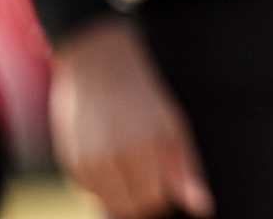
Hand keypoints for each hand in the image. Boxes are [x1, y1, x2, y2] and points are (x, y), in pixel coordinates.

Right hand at [49, 17, 213, 218]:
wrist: (98, 67)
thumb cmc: (144, 99)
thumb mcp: (174, 127)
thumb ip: (186, 170)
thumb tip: (202, 208)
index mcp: (148, 148)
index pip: (155, 199)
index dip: (162, 191)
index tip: (163, 175)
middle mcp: (116, 157)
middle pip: (131, 208)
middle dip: (141, 197)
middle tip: (145, 169)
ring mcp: (89, 161)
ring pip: (109, 205)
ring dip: (120, 192)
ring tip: (127, 159)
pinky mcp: (70, 162)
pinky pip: (89, 191)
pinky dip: (101, 183)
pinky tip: (107, 154)